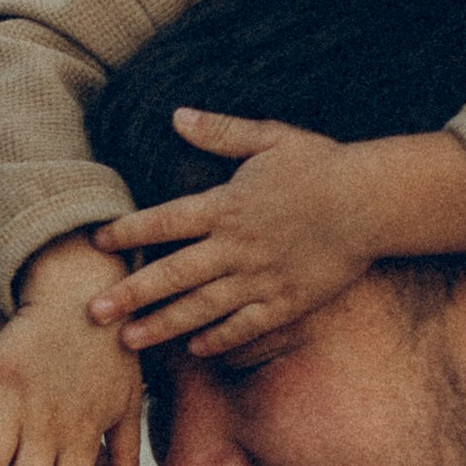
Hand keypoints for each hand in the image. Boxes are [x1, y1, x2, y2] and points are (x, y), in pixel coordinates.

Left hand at [87, 114, 384, 354]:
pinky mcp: (287, 302)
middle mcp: (236, 247)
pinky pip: (245, 326)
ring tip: (128, 341)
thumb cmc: (322, 165)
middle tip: (92, 312)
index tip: (99, 242)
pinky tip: (195, 350)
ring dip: (162, 325)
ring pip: (201, 308)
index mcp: (227, 206)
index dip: (128, 231)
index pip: (165, 221)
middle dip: (130, 294)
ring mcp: (260, 279)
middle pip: (172, 274)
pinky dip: (218, 340)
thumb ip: (221, 131)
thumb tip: (177, 115)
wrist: (373, 202)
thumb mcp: (270, 138)